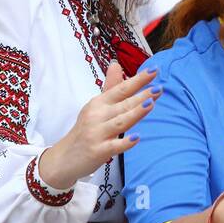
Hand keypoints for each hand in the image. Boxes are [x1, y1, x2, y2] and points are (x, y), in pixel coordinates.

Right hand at [38, 61, 159, 187]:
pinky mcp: (98, 151)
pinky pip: (114, 146)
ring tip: (150, 104)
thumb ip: (110, 87)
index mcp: (99, 103)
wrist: (64, 158)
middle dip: (142, 95)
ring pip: (120, 122)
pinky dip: (125, 142)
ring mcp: (97, 133)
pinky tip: (137, 137)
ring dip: (135, 113)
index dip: (138, 80)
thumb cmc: (85, 130)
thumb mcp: (96, 106)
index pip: (121, 88)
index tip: (155, 70)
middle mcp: (97, 116)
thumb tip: (116, 64)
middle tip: (159, 88)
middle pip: (123, 104)